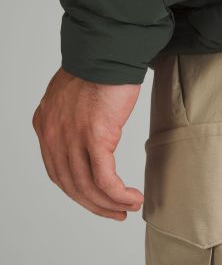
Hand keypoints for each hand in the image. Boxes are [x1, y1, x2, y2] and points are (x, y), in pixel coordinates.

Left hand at [32, 67, 143, 220]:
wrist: (107, 51)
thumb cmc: (96, 67)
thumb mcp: (71, 94)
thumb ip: (70, 115)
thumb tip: (85, 130)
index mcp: (45, 125)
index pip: (57, 171)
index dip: (78, 192)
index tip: (96, 199)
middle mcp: (53, 135)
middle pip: (70, 185)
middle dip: (94, 204)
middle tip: (114, 213)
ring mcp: (71, 138)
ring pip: (87, 187)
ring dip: (109, 204)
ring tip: (128, 207)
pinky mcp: (94, 137)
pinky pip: (105, 179)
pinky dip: (118, 194)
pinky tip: (132, 198)